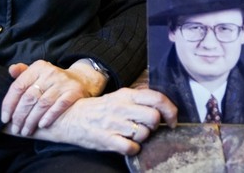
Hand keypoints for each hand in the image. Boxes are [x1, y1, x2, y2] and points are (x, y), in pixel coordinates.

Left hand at [1, 59, 106, 135]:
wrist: (80, 79)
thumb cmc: (51, 80)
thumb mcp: (37, 73)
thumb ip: (22, 73)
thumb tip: (11, 70)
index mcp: (38, 67)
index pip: (18, 86)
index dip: (9, 104)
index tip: (4, 119)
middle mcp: (50, 73)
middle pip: (29, 97)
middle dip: (20, 116)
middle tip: (15, 129)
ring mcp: (63, 82)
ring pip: (42, 104)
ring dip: (32, 120)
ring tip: (26, 131)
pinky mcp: (74, 91)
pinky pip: (59, 105)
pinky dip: (49, 116)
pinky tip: (42, 125)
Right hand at [5, 88, 178, 154]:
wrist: (71, 117)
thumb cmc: (99, 109)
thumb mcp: (119, 97)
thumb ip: (139, 99)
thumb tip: (162, 106)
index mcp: (127, 95)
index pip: (157, 98)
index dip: (170, 110)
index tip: (172, 120)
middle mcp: (122, 107)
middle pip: (153, 117)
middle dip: (155, 126)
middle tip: (147, 128)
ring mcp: (114, 123)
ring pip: (143, 133)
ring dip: (142, 138)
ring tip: (132, 135)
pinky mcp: (106, 139)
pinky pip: (130, 148)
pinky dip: (132, 149)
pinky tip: (126, 145)